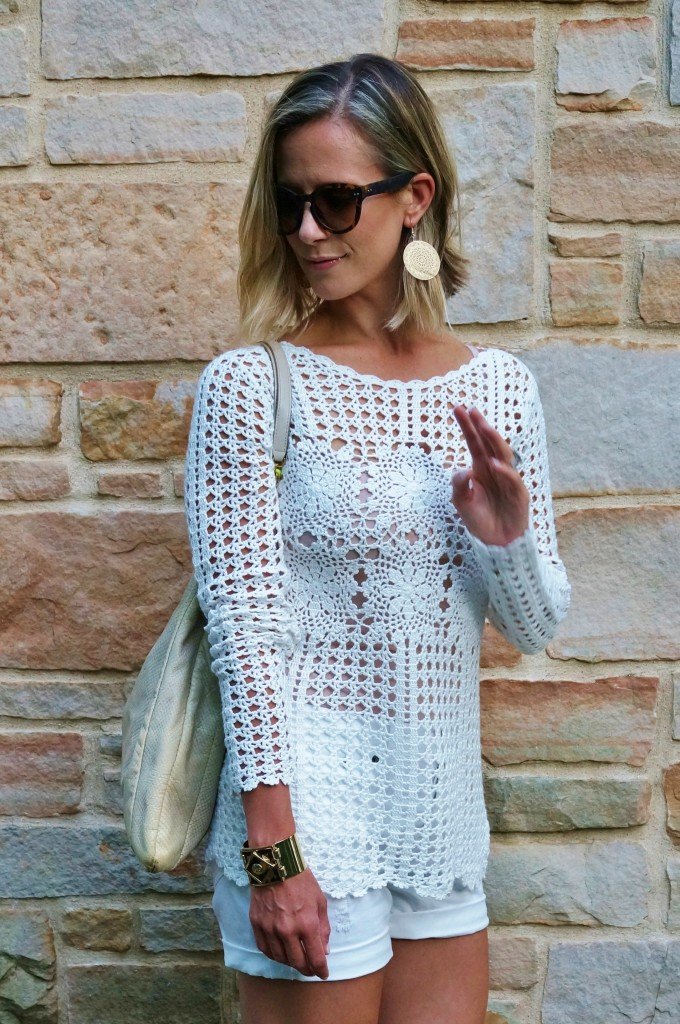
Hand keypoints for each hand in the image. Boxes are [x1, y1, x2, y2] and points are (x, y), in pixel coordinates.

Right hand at [249, 867, 330, 978]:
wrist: (276, 864)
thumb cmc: (301, 880)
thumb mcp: (320, 901)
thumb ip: (323, 927)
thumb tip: (324, 950)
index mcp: (307, 924)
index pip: (316, 957)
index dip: (321, 969)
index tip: (324, 973)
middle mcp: (287, 930)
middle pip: (297, 963)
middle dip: (307, 969)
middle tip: (310, 969)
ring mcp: (270, 928)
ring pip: (280, 958)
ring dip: (290, 963)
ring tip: (296, 959)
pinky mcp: (257, 924)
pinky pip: (265, 949)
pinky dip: (274, 954)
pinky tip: (280, 952)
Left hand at [451, 404, 529, 545]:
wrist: (496, 542)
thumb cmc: (479, 519)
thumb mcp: (461, 503)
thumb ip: (459, 486)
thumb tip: (463, 470)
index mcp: (481, 468)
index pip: (474, 443)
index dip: (468, 426)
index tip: (458, 408)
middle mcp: (495, 470)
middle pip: (490, 444)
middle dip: (482, 426)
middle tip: (472, 410)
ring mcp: (508, 481)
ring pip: (503, 455)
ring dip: (494, 440)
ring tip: (483, 427)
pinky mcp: (519, 495)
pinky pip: (512, 480)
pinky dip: (503, 471)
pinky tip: (493, 463)